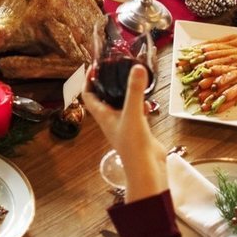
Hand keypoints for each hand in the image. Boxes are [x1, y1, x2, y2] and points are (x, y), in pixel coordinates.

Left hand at [82, 64, 169, 200]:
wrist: (147, 168)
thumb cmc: (133, 144)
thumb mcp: (133, 113)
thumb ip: (134, 91)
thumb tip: (137, 67)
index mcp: (103, 116)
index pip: (88, 96)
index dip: (88, 81)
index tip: (94, 67)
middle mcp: (110, 120)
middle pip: (103, 98)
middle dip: (107, 84)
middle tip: (114, 69)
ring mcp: (124, 125)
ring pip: (120, 104)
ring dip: (124, 93)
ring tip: (131, 80)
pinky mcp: (137, 130)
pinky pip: (135, 112)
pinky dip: (140, 104)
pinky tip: (148, 101)